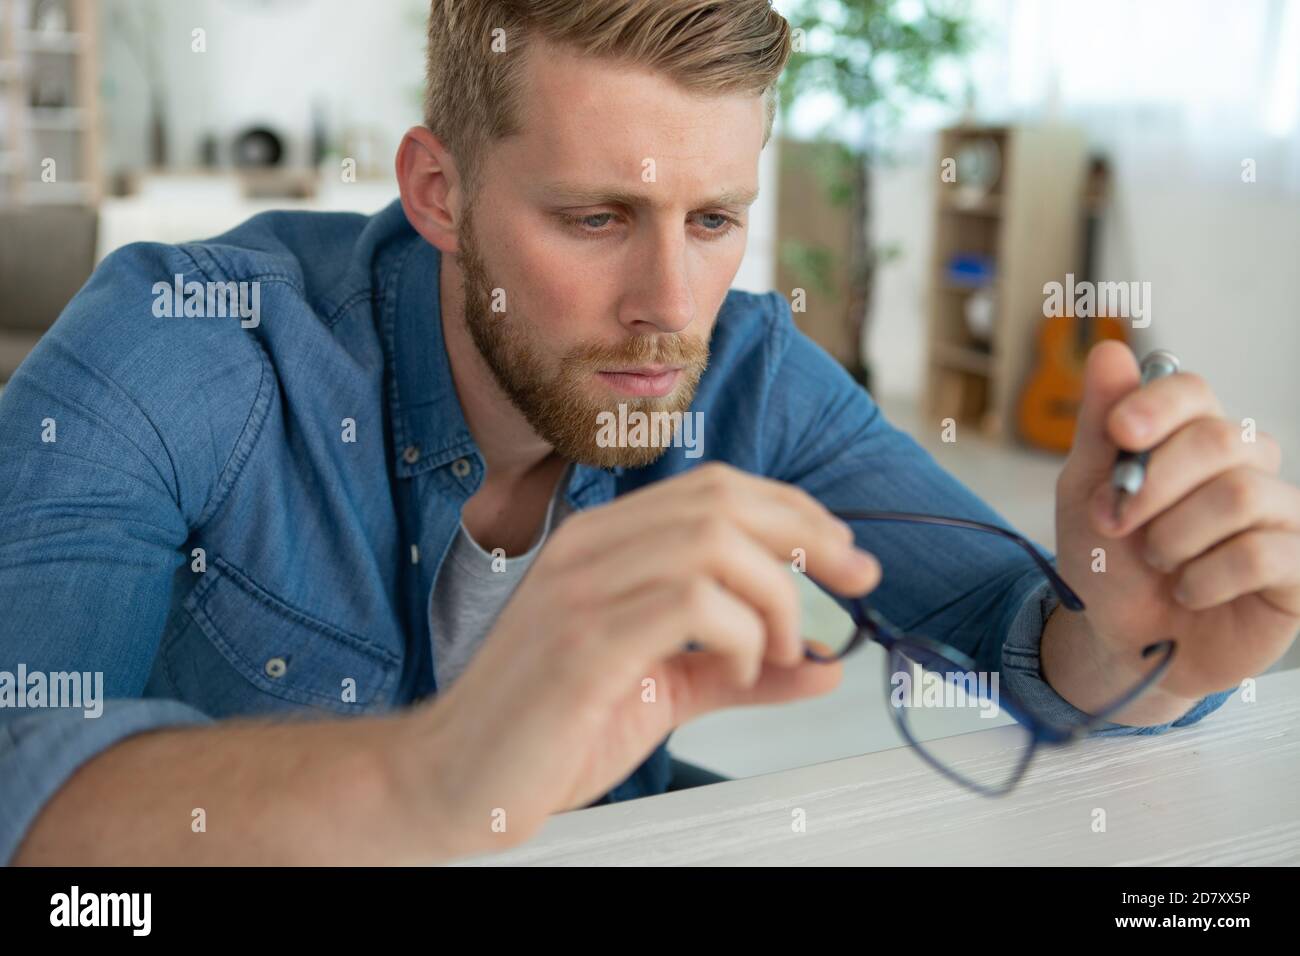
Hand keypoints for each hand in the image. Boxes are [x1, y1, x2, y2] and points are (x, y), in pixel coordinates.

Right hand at [409, 462, 880, 855]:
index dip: (796, 511)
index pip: (718, 488)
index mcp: (605, 542)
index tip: (846, 554)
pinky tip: (738, 670)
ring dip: (775, 597)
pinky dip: (739, 634)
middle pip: (724, 500)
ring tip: (780, 649)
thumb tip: (824, 664)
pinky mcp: (581, 644)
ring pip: (712, 543)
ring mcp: (580, 591)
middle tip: (854, 582)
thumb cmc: (551, 726)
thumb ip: (742, 668)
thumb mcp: (666, 688)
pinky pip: (686, 604)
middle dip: (808, 536)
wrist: (456, 778)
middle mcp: (590, 549)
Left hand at [1054, 340, 1299, 699]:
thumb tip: (1109, 351)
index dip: (1157, 405)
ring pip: (1240, 495)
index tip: (1120, 432)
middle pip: (1219, 439)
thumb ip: (1101, 426)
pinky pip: (1262, 554)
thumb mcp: (1087, 492)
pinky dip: (1204, 578)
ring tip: (1156, 563)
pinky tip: (1188, 591)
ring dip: (1174, 537)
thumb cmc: (1109, 563)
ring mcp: (1280, 515)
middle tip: (1115, 524)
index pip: (1192, 391)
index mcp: (1191, 438)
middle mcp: (1246, 466)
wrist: (1122, 642)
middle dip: (1151, 486)